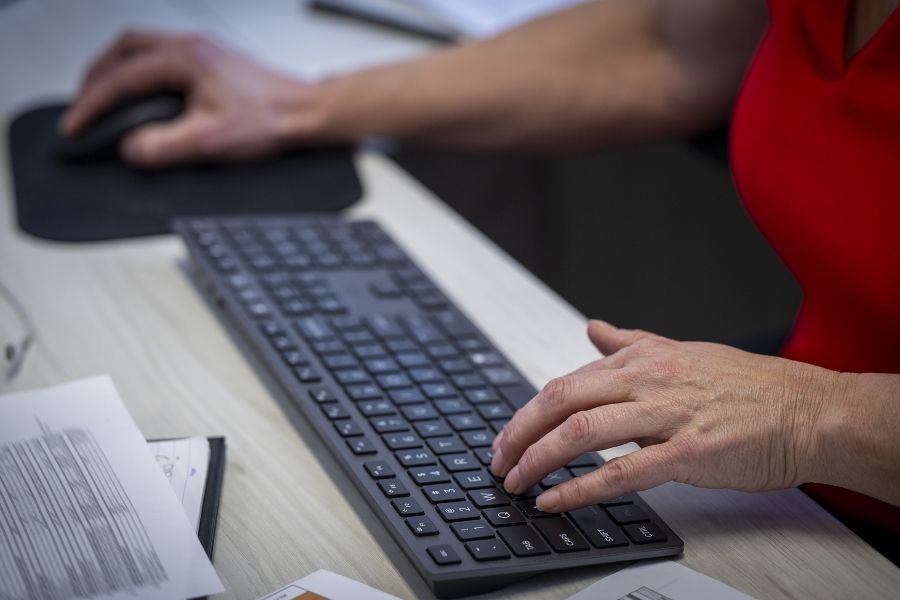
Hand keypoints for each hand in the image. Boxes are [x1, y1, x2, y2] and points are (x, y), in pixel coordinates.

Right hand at [60, 30, 322, 167]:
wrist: (307, 112)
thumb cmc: (272, 119)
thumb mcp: (212, 140)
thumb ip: (165, 146)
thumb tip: (131, 149)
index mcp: (185, 58)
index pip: (121, 78)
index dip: (92, 104)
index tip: (76, 125)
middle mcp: (191, 45)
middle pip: (123, 48)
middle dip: (96, 76)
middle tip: (81, 104)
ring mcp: (202, 49)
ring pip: (142, 46)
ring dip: (116, 68)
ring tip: (104, 94)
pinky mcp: (213, 59)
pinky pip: (162, 53)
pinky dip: (139, 69)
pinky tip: (143, 90)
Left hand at [490, 320, 847, 512]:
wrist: (807, 409)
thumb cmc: (746, 385)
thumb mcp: (680, 350)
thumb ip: (629, 342)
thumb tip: (592, 328)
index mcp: (640, 358)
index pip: (565, 383)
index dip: (529, 412)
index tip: (510, 436)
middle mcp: (646, 379)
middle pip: (560, 401)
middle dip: (519, 433)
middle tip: (498, 461)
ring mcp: (665, 414)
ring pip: (580, 432)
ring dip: (537, 459)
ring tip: (516, 482)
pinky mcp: (686, 452)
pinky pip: (619, 471)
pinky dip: (578, 487)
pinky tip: (554, 500)